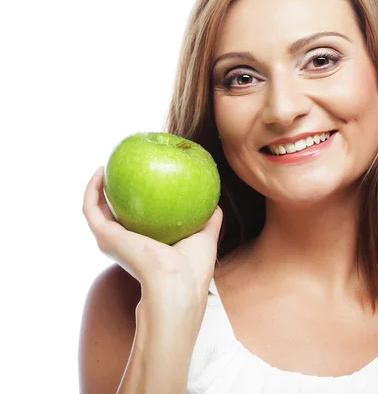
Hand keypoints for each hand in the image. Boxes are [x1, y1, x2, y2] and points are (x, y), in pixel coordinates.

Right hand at [82, 166, 222, 301]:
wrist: (176, 282)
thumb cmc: (193, 268)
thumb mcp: (205, 238)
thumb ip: (210, 220)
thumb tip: (215, 203)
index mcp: (145, 247)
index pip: (136, 222)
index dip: (136, 202)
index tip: (141, 179)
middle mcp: (124, 245)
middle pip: (113, 214)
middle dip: (114, 193)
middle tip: (121, 168)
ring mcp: (110, 241)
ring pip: (95, 210)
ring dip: (97, 187)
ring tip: (107, 165)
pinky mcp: (103, 235)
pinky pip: (90, 207)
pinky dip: (92, 188)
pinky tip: (101, 170)